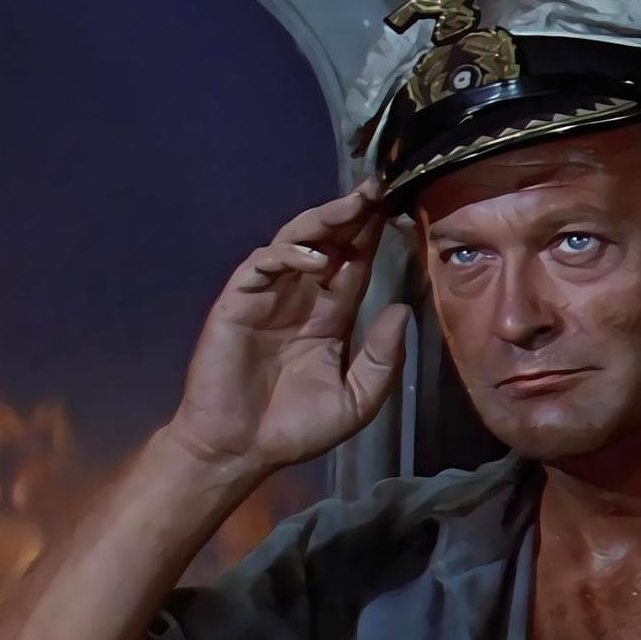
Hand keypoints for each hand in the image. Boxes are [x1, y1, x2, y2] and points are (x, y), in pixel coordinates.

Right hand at [167, 179, 408, 473]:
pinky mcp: (237, 301)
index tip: (397, 209)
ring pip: (295, 242)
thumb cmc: (294, 429)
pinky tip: (315, 259)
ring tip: (352, 206)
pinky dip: (288, 256)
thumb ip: (382, 358)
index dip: (372, 238)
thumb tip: (403, 309)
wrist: (239, 451)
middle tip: (377, 188)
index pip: (354, 265)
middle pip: (327, 243)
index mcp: (328, 317)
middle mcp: (299, 298)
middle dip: (351, 215)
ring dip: (323, 222)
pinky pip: (262, 265)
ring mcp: (266, 296)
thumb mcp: (356, 399)